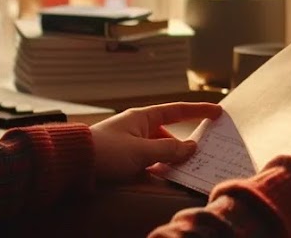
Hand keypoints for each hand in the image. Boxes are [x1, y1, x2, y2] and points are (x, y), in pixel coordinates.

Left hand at [89, 102, 222, 183]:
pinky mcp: (123, 160)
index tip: (217, 112)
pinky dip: (157, 170)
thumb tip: (191, 147)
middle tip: (202, 155)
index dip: (198, 111)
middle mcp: (138, 128)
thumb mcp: (141, 151)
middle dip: (184, 146)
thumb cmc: (105, 152)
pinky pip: (147, 163)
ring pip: (159, 151)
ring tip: (184, 171)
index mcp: (143, 117)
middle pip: (169, 135)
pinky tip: (164, 179)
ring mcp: (130, 144)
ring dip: (170, 161)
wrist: (73, 163)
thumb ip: (169, 150)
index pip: (177, 110)